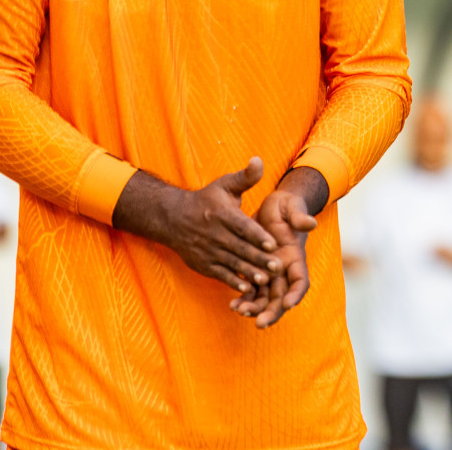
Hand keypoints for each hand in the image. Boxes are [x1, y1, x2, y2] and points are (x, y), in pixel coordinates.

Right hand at [113, 158, 281, 295]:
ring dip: (249, 272)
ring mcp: (207, 251)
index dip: (257, 236)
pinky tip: (247, 289)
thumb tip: (259, 160)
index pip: (242, 226)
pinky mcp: (203, 264)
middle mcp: (214, 234)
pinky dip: (233, 282)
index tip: (273, 243)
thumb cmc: (207, 200)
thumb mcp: (224, 185)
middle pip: (239, 248)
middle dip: (259, 258)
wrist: (173, 218)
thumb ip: (245, 177)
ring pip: (231, 263)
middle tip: (278, 267)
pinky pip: (220, 275)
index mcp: (221, 214)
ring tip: (266, 280)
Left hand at [230, 167, 326, 328]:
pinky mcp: (255, 270)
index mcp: (295, 257)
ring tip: (240, 311)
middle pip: (281, 297)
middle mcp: (284, 269)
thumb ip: (300, 216)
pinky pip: (250, 290)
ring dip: (255, 307)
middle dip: (272, 311)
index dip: (295, 294)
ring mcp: (269, 272)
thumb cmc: (286, 205)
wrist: (272, 206)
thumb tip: (310, 222)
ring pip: (265, 297)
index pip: (300, 281)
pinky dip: (243, 298)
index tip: (288, 304)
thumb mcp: (292, 207)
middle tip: (259, 323)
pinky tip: (232, 305)